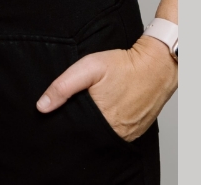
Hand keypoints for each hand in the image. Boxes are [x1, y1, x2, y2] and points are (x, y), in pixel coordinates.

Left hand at [35, 39, 176, 141]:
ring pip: (103, 136)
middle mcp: (115, 134)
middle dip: (81, 125)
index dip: (66, 124)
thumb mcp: (90, 67)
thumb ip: (64, 86)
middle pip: (88, 136)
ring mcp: (128, 134)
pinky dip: (112, 125)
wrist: (158, 64)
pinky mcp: (138, 131)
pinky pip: (119, 134)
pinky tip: (111, 110)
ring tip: (98, 106)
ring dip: (97, 125)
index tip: (65, 112)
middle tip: (84, 105)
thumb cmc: (125, 65)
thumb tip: (42, 106)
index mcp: (100, 123)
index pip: (74, 134)